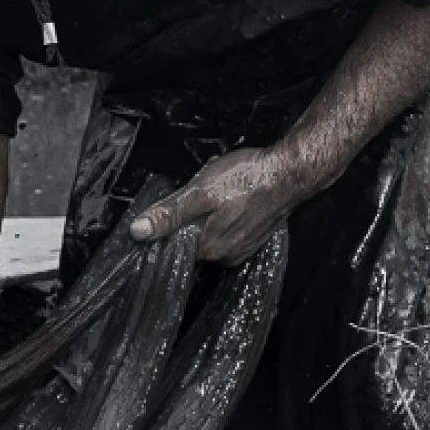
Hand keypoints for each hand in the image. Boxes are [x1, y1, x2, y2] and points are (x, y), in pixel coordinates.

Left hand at [128, 146, 320, 264]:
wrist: (290, 172)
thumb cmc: (247, 179)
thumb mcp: (199, 192)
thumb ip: (169, 214)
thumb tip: (138, 232)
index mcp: (207, 249)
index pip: (170, 250)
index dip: (163, 230)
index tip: (164, 212)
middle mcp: (223, 256)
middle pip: (188, 241)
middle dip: (187, 218)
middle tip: (198, 193)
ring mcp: (239, 250)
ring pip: (207, 234)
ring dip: (204, 215)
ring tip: (218, 193)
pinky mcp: (251, 240)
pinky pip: (225, 231)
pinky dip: (221, 216)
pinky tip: (230, 198)